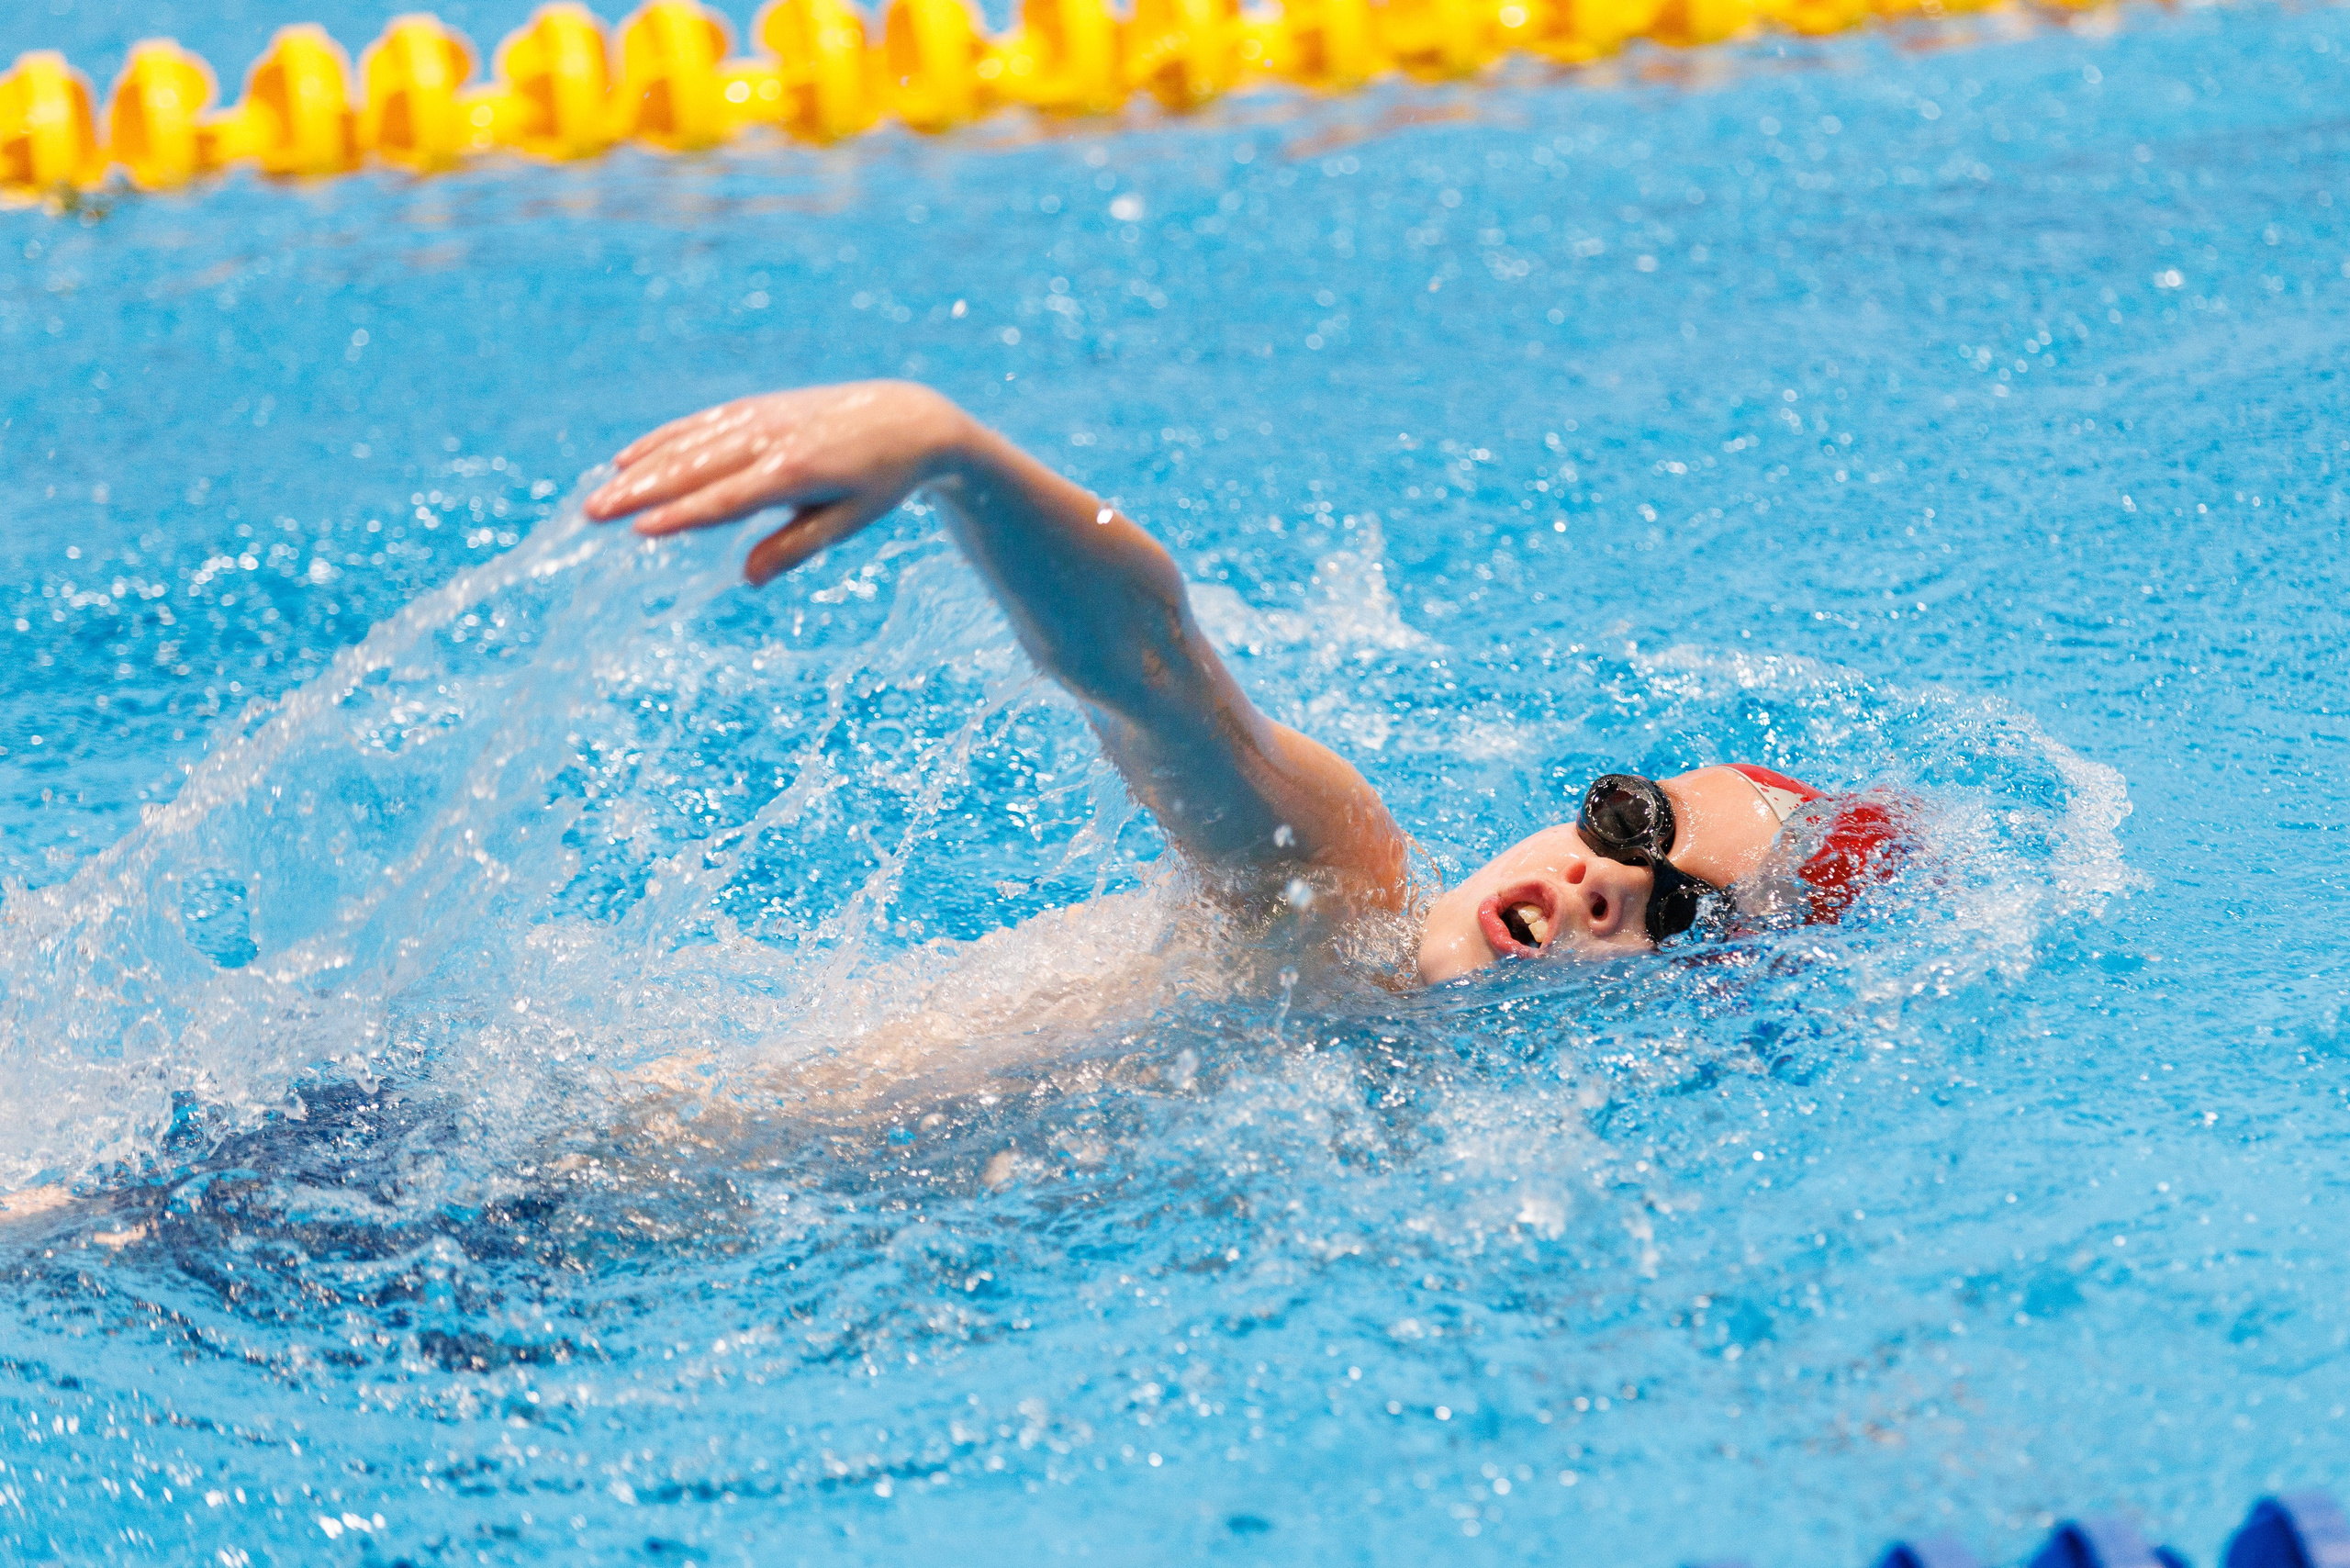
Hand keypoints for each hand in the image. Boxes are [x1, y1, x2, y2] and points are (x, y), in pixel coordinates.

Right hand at [583, 381, 976, 585]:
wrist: (907, 419)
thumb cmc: (880, 482)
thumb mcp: (850, 522)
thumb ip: (797, 547)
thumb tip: (748, 579)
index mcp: (797, 471)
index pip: (728, 499)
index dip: (683, 516)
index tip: (641, 532)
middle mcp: (772, 439)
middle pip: (695, 468)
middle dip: (642, 492)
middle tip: (592, 515)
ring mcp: (761, 418)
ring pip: (689, 443)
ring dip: (641, 468)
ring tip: (599, 495)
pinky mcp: (756, 408)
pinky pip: (700, 424)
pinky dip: (663, 440)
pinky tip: (628, 459)